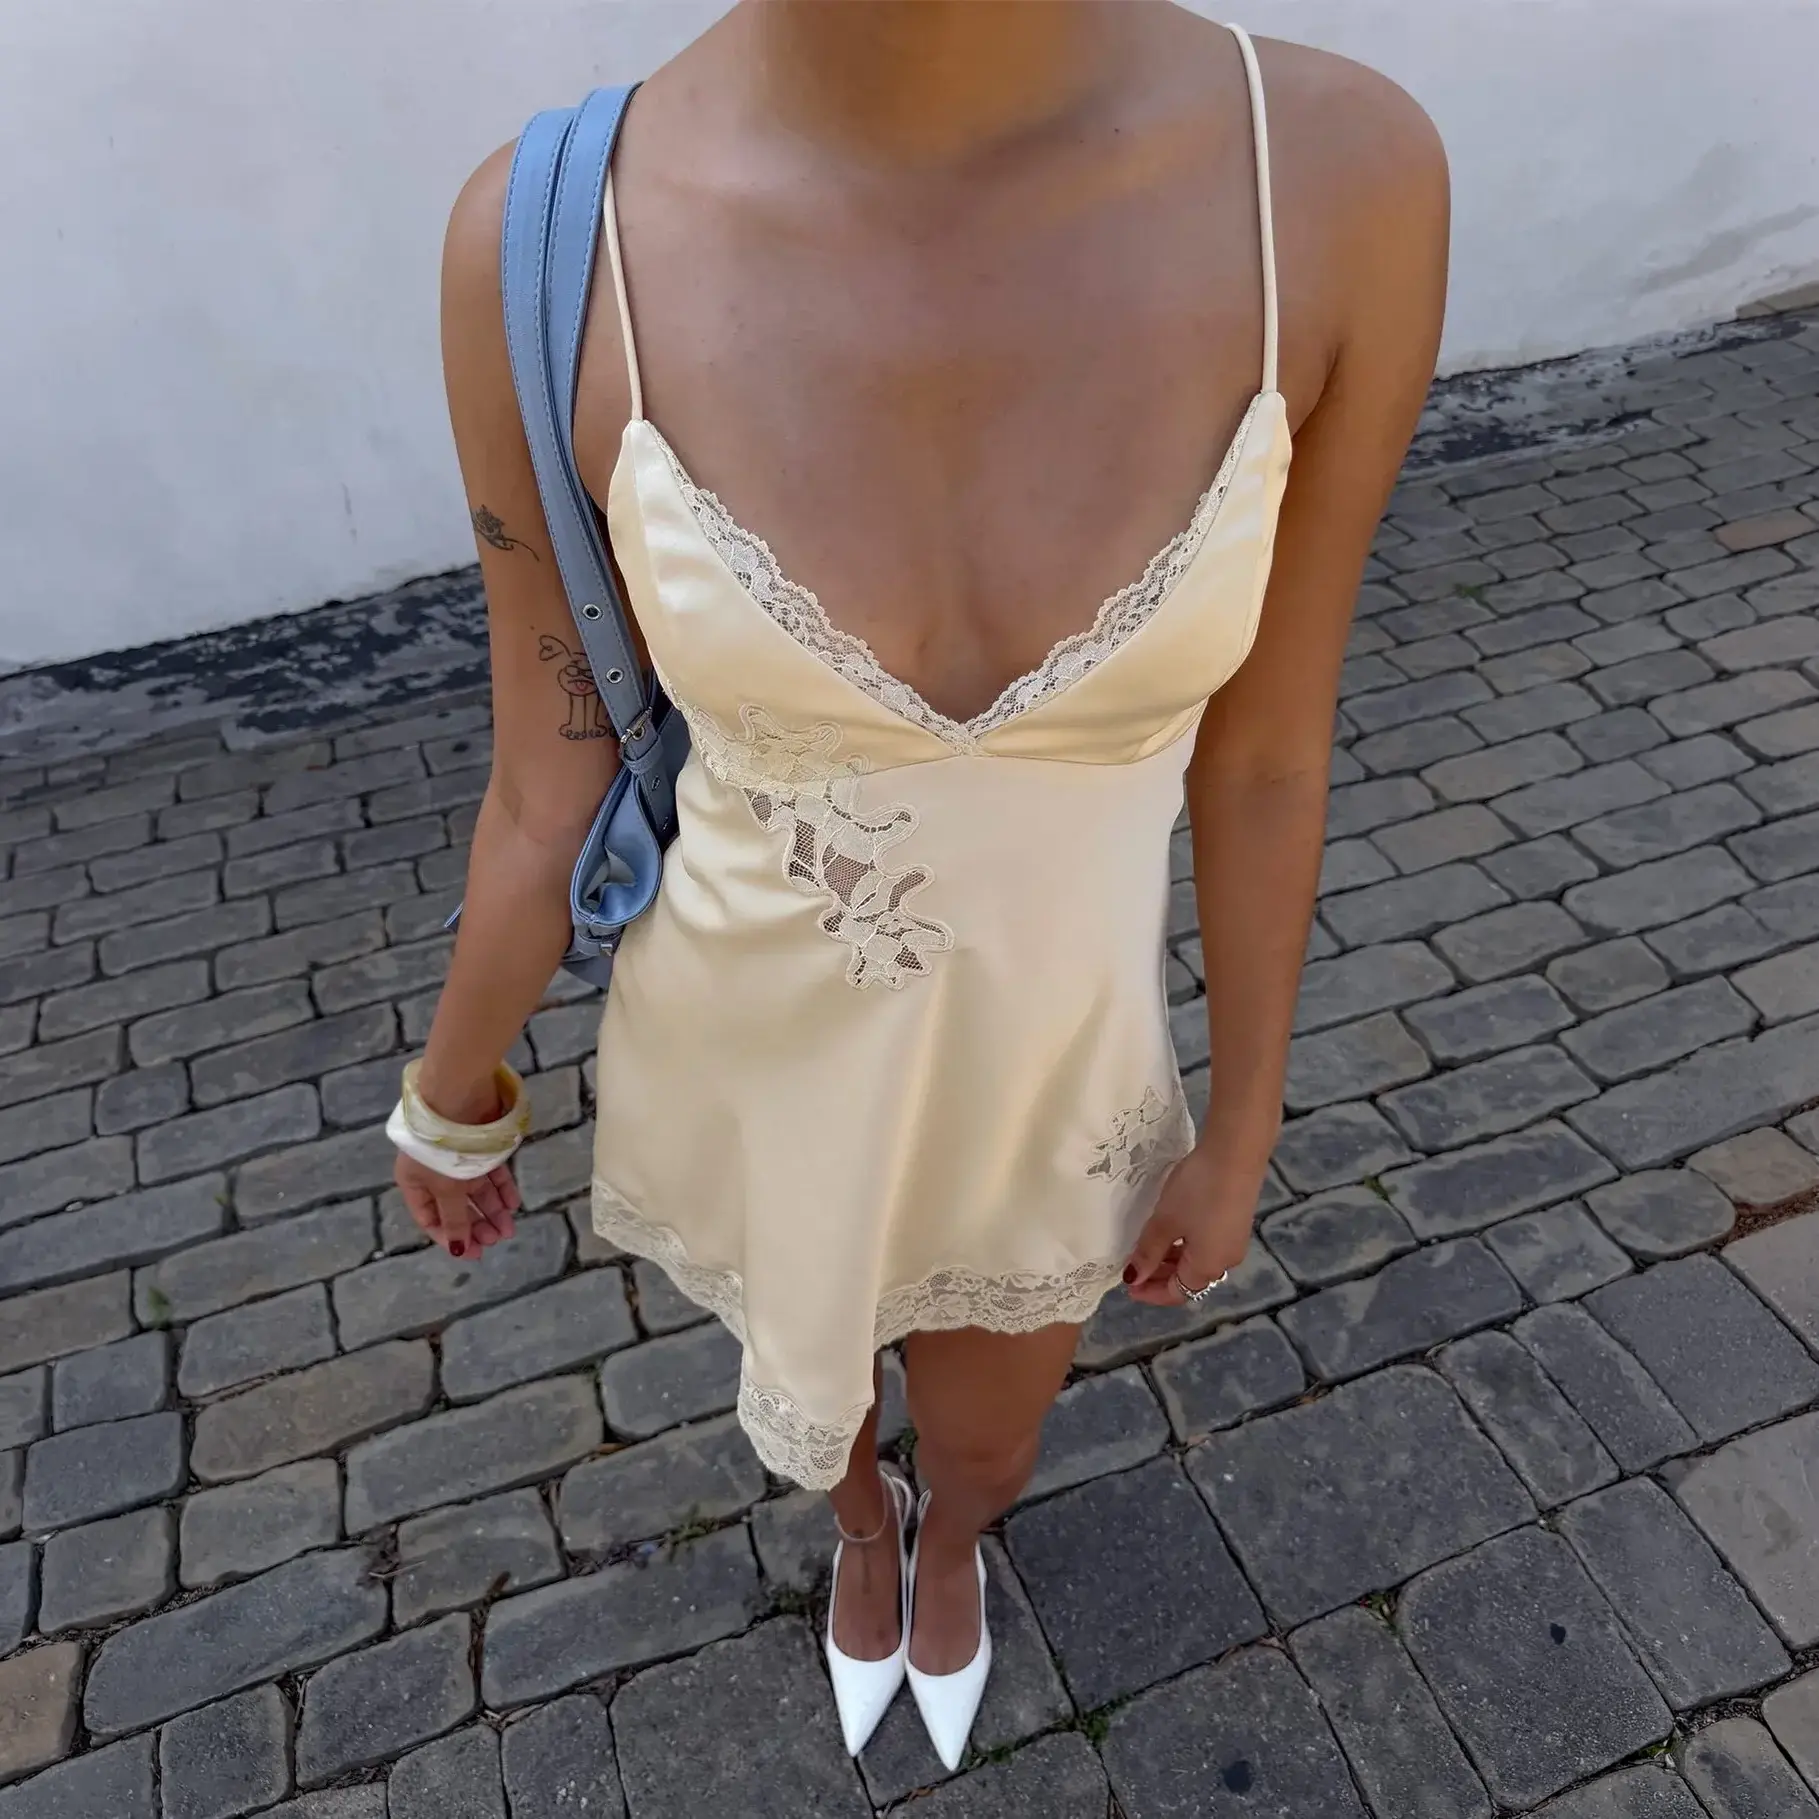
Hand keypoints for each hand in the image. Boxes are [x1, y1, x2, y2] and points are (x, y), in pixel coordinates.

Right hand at [393, 1152, 520, 1258]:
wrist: (458, 1098)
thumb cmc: (444, 1150)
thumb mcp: (446, 1190)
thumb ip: (454, 1220)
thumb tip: (456, 1250)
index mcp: (414, 1182)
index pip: (430, 1218)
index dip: (450, 1237)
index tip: (473, 1253)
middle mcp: (434, 1171)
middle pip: (457, 1205)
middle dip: (476, 1224)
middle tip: (496, 1240)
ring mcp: (458, 1158)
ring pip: (476, 1190)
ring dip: (493, 1210)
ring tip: (509, 1228)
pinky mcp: (479, 1146)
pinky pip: (490, 1172)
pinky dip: (501, 1188)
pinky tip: (513, 1203)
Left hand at [1121, 1143, 1261, 1306]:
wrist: (1235, 1153)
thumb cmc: (1196, 1191)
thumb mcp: (1165, 1221)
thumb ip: (1148, 1252)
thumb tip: (1134, 1278)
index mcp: (1207, 1267)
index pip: (1177, 1293)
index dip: (1150, 1292)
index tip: (1128, 1285)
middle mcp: (1225, 1261)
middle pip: (1190, 1280)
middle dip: (1160, 1277)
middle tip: (1134, 1267)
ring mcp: (1234, 1242)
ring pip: (1198, 1262)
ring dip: (1173, 1261)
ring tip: (1148, 1248)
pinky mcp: (1236, 1223)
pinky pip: (1207, 1246)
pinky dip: (1187, 1246)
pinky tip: (1173, 1231)